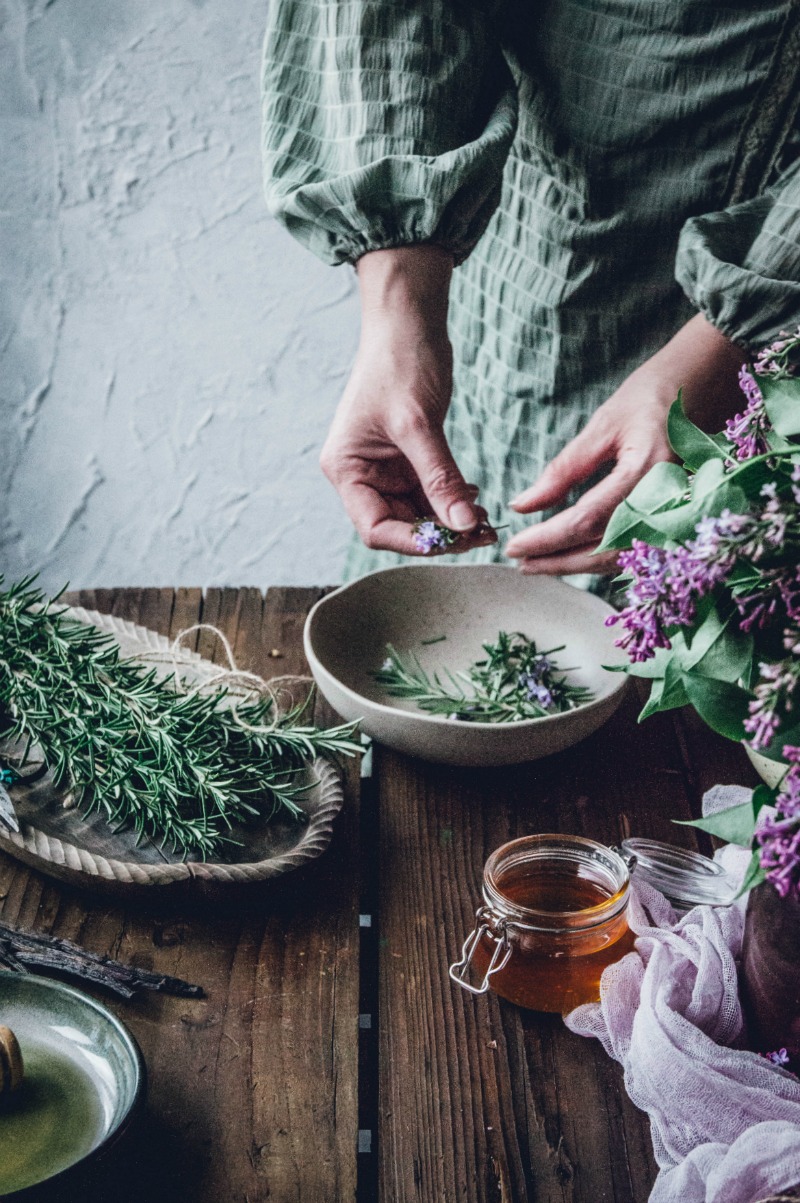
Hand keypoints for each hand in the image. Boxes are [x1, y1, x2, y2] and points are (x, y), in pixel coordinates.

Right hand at [320, 247, 493, 554]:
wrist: (408, 321)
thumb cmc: (400, 362)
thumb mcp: (419, 424)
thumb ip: (440, 479)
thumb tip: (465, 526)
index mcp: (346, 468)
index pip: (375, 527)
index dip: (414, 541)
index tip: (454, 540)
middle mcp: (360, 474)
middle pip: (399, 525)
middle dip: (439, 533)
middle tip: (483, 534)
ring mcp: (384, 468)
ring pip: (418, 512)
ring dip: (451, 519)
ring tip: (487, 521)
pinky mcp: (407, 458)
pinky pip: (429, 492)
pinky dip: (452, 499)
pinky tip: (476, 499)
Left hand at [505, 314, 745, 574]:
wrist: (705, 387)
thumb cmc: (651, 399)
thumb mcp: (603, 426)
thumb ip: (563, 470)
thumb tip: (522, 505)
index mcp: (648, 470)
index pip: (586, 519)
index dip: (547, 539)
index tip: (514, 545)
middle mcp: (667, 500)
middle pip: (602, 548)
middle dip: (556, 560)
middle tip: (519, 561)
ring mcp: (677, 515)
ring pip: (619, 558)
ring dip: (575, 565)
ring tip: (536, 563)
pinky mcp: (676, 521)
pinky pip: (634, 552)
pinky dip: (599, 558)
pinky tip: (571, 556)